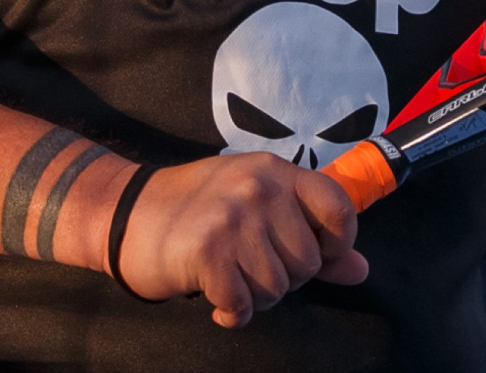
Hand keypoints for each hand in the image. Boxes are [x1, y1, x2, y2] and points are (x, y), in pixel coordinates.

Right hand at [112, 153, 368, 327]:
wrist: (124, 213)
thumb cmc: (195, 211)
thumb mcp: (255, 206)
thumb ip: (311, 235)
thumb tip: (361, 270)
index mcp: (275, 171)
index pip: (338, 206)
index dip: (339, 242)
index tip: (316, 255)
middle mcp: (258, 188)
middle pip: (308, 261)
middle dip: (284, 279)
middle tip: (249, 268)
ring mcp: (232, 217)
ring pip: (277, 288)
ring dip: (255, 298)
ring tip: (229, 279)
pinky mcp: (208, 251)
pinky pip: (242, 305)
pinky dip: (231, 313)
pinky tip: (215, 299)